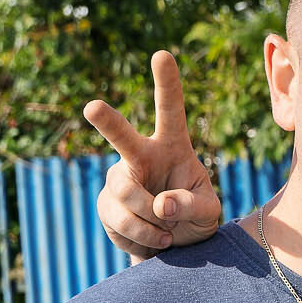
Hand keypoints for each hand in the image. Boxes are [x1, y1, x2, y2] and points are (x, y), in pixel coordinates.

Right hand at [84, 49, 223, 258]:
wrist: (173, 248)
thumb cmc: (195, 218)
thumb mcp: (209, 212)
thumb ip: (194, 205)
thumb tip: (162, 205)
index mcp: (172, 146)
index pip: (170, 111)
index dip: (167, 84)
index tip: (162, 55)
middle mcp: (141, 155)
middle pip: (122, 136)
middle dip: (107, 121)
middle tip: (92, 107)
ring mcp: (119, 178)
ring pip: (128, 193)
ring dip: (153, 220)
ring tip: (169, 231)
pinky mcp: (106, 204)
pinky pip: (121, 220)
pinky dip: (143, 236)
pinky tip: (156, 239)